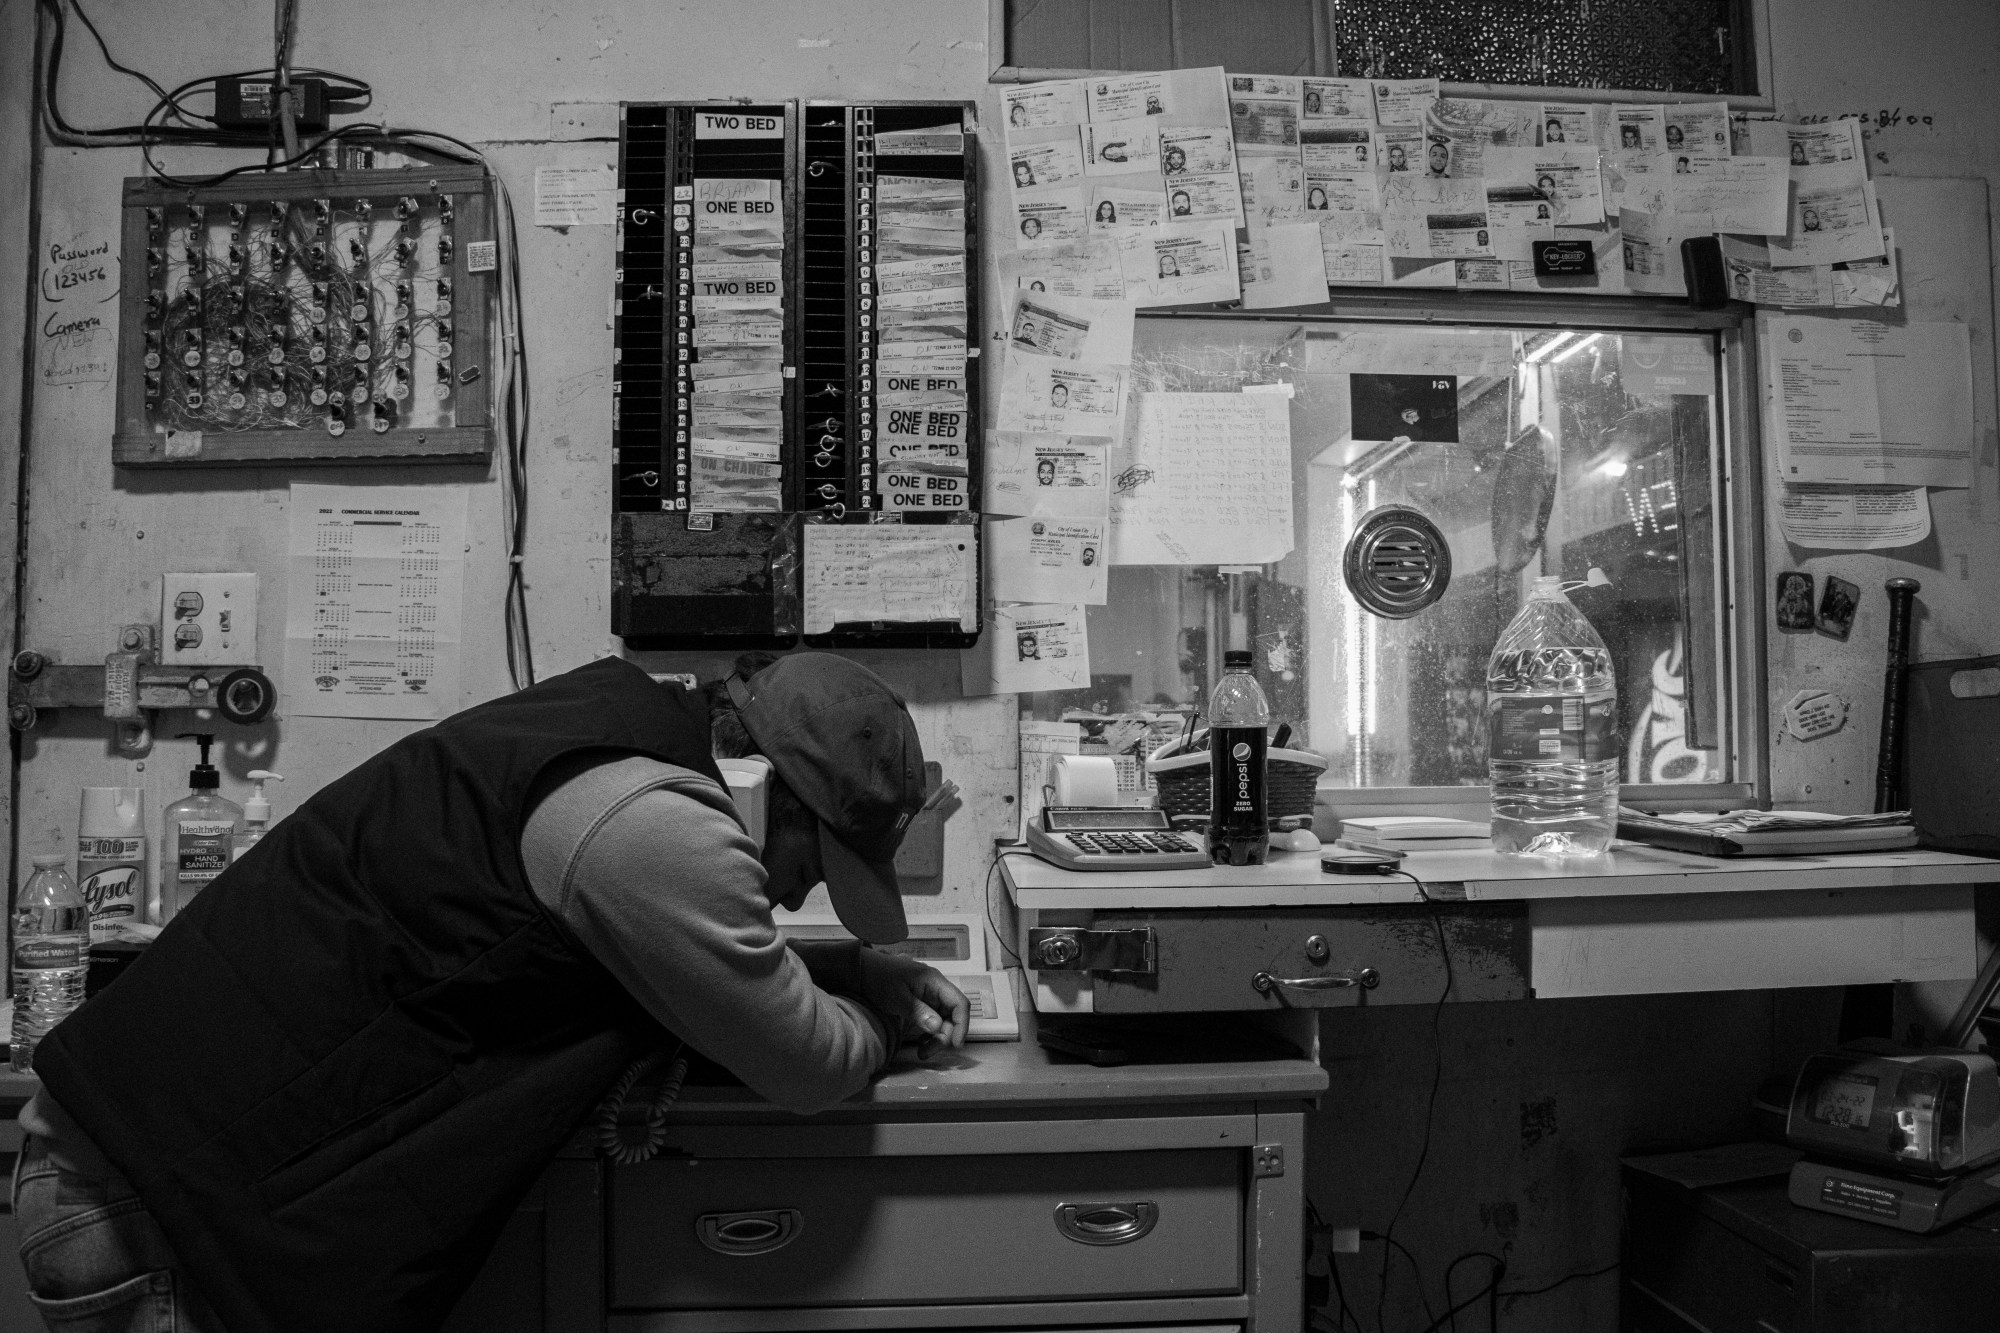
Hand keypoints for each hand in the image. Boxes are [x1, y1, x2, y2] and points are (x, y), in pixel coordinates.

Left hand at [854, 950, 968, 1058]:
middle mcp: (935, 989)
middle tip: (928, 1051)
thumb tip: (937, 1026)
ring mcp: (929, 998)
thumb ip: (918, 1011)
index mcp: (934, 981)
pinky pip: (933, 1022)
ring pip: (943, 1022)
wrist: (864, 970)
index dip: (962, 1024)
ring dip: (937, 1039)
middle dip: (945, 1037)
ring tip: (923, 1051)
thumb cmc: (878, 976)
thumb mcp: (897, 996)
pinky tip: (920, 1043)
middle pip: (952, 1016)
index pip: (959, 1003)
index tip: (955, 1043)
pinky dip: (929, 1035)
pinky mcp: (922, 1005)